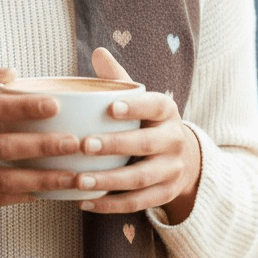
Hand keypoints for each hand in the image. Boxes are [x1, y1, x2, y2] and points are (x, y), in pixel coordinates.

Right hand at [0, 63, 79, 209]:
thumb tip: (13, 72)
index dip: (22, 107)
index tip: (55, 106)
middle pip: (2, 147)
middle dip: (43, 146)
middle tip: (76, 143)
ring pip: (3, 179)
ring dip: (42, 179)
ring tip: (74, 175)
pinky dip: (24, 195)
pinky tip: (50, 191)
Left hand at [75, 48, 200, 221]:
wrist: (180, 157)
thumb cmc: (145, 121)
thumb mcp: (138, 98)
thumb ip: (118, 79)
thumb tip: (97, 51)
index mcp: (167, 111)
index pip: (155, 105)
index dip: (135, 107)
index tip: (110, 108)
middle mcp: (174, 140)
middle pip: (145, 144)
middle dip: (114, 146)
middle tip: (83, 145)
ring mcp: (171, 170)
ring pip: (140, 179)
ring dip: (108, 181)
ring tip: (78, 180)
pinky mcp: (164, 194)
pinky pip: (137, 203)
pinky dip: (110, 205)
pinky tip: (84, 202)